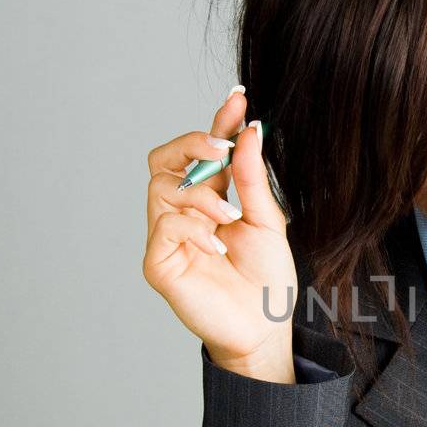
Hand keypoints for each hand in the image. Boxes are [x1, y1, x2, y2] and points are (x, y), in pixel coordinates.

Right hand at [143, 87, 297, 375]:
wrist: (265, 328)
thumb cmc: (266, 279)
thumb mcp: (268, 221)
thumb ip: (253, 178)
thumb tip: (250, 131)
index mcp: (210, 197)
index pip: (205, 150)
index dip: (218, 122)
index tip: (238, 98)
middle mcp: (182, 212)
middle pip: (164, 159)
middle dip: (192, 145)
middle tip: (222, 147)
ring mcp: (167, 237)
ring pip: (163, 189)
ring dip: (200, 194)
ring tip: (229, 217)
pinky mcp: (158, 264)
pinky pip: (164, 228)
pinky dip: (193, 228)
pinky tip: (217, 245)